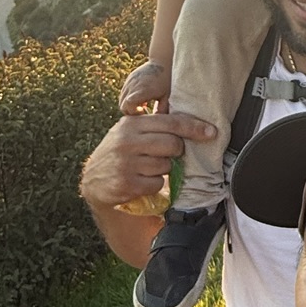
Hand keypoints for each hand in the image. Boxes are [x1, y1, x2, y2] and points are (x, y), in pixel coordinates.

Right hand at [80, 109, 216, 214]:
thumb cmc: (119, 153)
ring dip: (163, 170)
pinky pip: (158, 184)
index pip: (171, 122)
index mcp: (131, 124)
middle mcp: (127, 141)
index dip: (194, 127)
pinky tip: (141, 181)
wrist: (93, 180)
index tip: (212, 132)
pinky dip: (154, 185)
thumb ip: (153, 126)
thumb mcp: (129, 133)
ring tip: (147, 169)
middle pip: (173, 144)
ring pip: (166, 166)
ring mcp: (126, 163)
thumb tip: (189, 122)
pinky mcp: (127, 183)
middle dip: (176, 152)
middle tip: (165, 156)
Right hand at [119, 61, 167, 114]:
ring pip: (122, 99)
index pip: (128, 105)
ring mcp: (129, 81)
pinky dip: (129, 98)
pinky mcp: (129, 78)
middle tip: (143, 111)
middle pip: (122, 105)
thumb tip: (156, 123)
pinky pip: (124, 92)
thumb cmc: (167, 80)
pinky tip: (141, 98)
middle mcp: (133, 85)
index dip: (133, 113)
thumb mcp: (167, 97)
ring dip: (129, 105)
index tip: (143, 112)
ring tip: (143, 105)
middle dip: (131, 111)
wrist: (163, 61)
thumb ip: (162, 111)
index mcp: (143, 90)